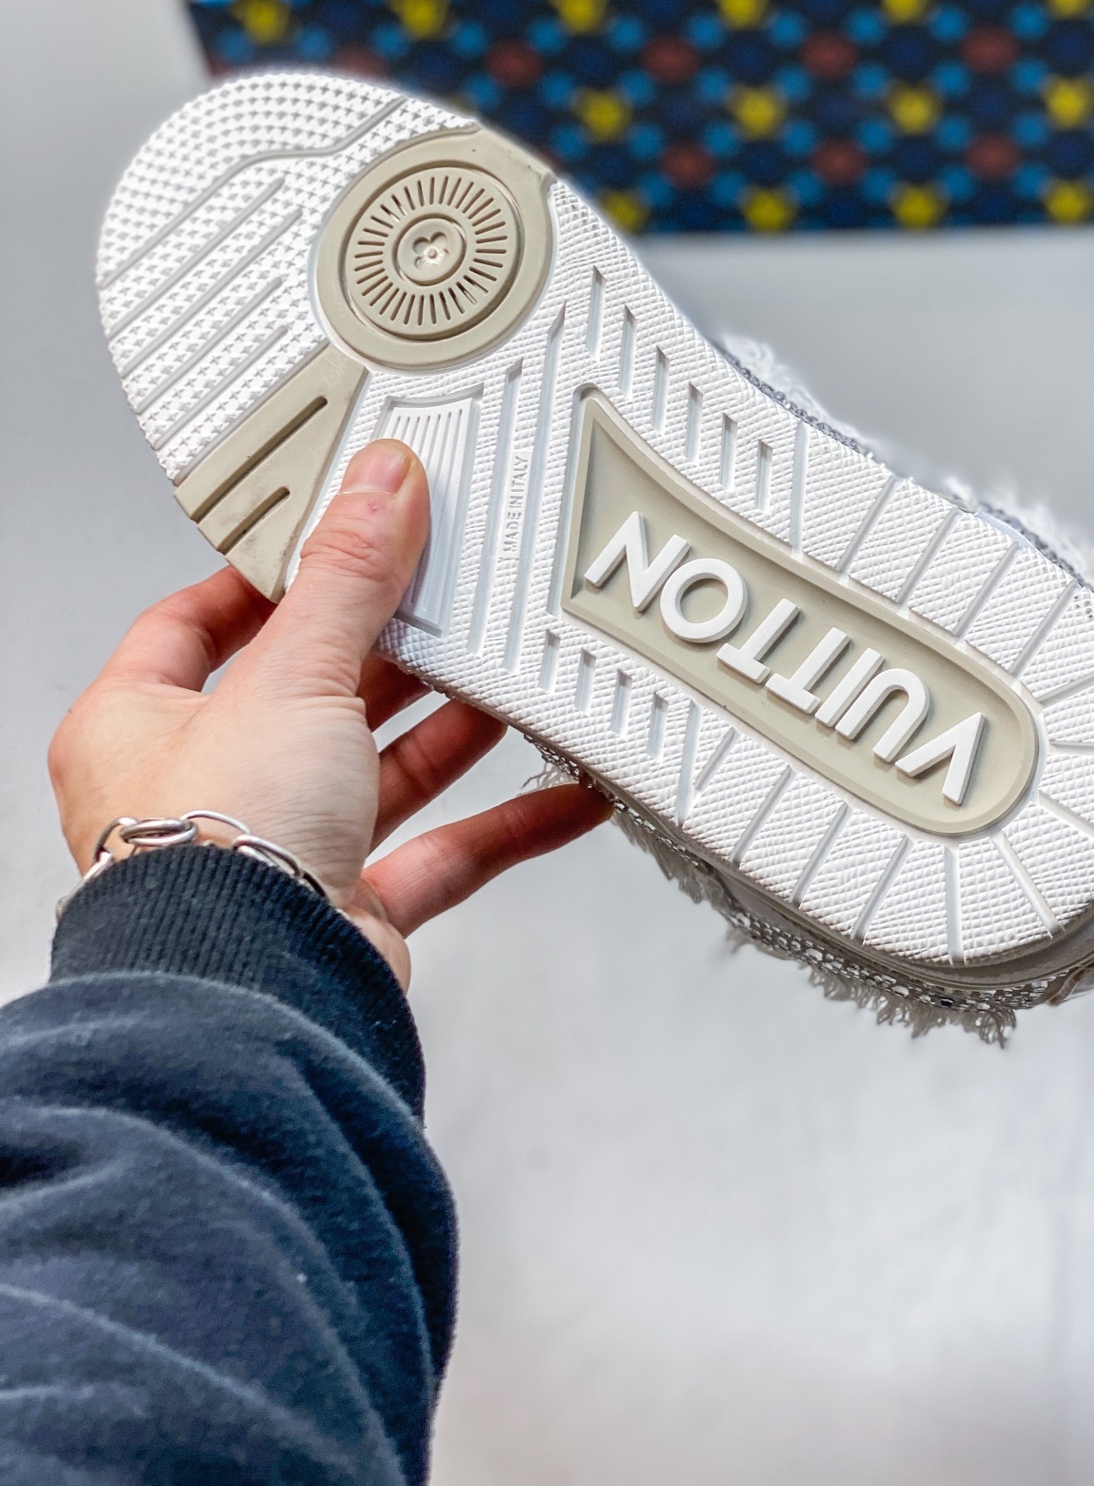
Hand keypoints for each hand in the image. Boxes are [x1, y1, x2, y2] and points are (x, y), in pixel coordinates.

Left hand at [48, 440, 610, 986]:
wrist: (255, 997)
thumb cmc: (211, 855)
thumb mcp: (291, 674)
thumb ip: (347, 578)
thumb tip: (378, 488)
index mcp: (139, 726)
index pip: (196, 625)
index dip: (268, 580)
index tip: (338, 539)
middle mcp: (203, 794)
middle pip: (309, 694)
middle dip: (392, 650)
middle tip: (452, 596)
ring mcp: (279, 855)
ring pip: (381, 772)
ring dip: (455, 728)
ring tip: (520, 677)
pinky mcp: (348, 913)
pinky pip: (440, 854)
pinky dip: (504, 824)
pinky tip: (562, 793)